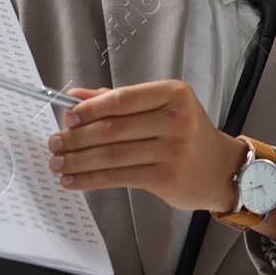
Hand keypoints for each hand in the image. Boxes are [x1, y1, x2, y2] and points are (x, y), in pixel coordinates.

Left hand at [49, 81, 240, 212]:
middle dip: (77, 137)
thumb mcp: (163, 108)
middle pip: (114, 128)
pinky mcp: (167, 177)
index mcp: (175, 94)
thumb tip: (76, 97)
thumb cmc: (186, 134)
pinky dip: (91, 179)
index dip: (90, 109)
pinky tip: (73, 180)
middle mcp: (178, 119)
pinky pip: (119, 176)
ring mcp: (175, 149)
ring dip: (78, 160)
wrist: (221, 169)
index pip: (123, 98)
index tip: (67, 118)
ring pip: (112, 154)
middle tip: (55, 143)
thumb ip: (120, 100)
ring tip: (58, 162)